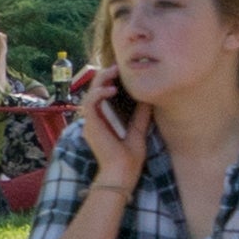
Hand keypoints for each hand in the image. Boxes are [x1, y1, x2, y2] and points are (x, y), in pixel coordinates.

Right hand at [68, 79, 149, 201]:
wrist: (123, 172)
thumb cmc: (130, 156)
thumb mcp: (139, 129)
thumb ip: (141, 114)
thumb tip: (149, 98)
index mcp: (103, 120)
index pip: (102, 95)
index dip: (108, 81)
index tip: (122, 71)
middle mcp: (94, 120)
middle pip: (93, 91)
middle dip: (104, 76)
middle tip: (117, 66)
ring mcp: (90, 123)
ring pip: (89, 94)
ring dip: (101, 80)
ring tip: (114, 72)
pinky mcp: (91, 125)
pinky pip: (89, 104)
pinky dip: (99, 93)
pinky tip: (111, 89)